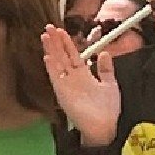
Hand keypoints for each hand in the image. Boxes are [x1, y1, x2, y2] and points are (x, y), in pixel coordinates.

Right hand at [41, 25, 119, 145]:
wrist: (106, 127)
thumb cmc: (108, 109)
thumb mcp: (110, 84)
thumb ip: (105, 69)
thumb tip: (104, 53)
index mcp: (83, 75)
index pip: (72, 55)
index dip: (67, 43)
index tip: (61, 30)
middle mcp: (72, 78)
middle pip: (62, 56)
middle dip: (55, 42)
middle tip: (49, 27)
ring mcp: (66, 85)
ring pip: (57, 63)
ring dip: (51, 50)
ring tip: (44, 36)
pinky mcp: (63, 94)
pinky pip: (56, 78)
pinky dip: (51, 67)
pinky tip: (47, 57)